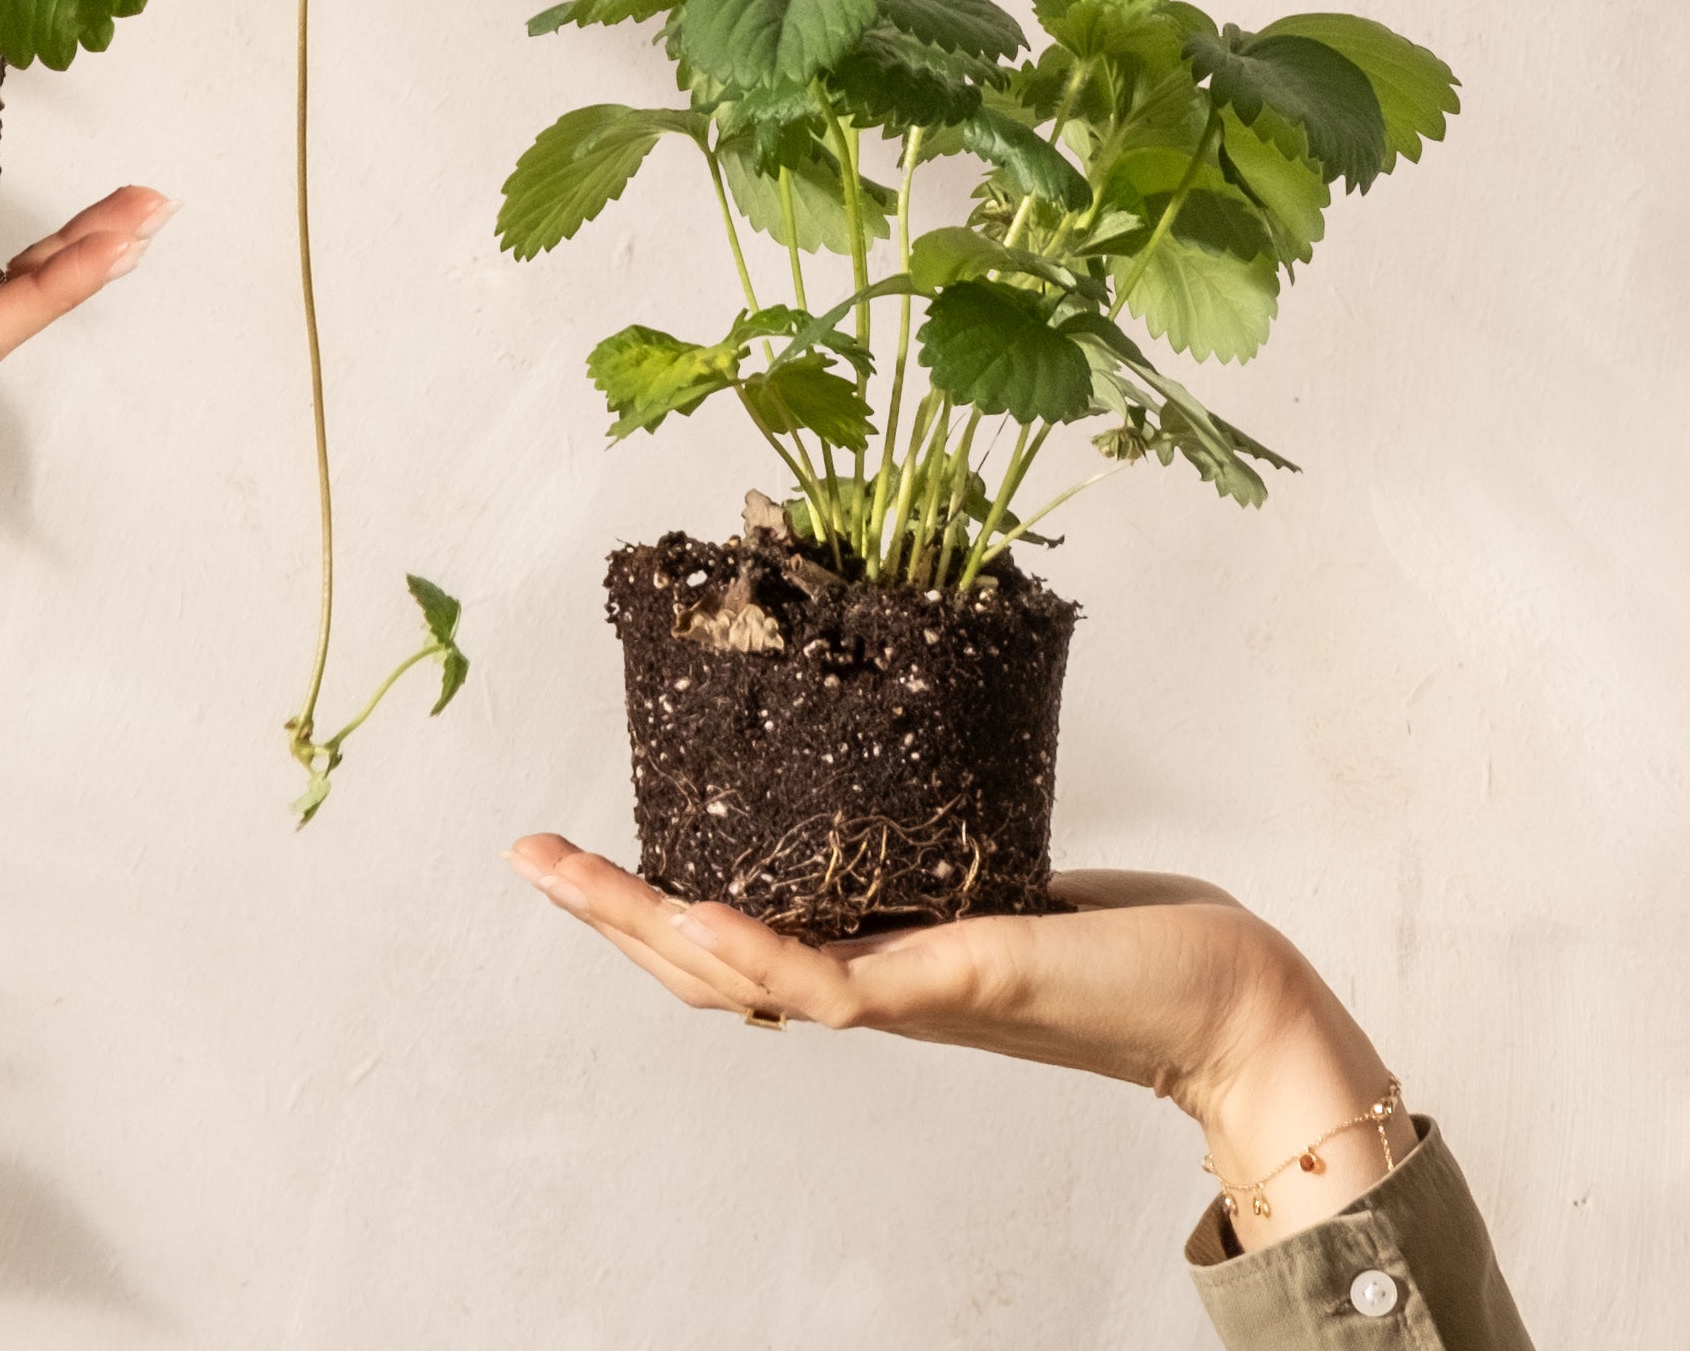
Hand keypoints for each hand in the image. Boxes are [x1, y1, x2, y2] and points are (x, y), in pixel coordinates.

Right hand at [510, 836, 1414, 1251]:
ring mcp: (902, 988)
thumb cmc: (1125, 935)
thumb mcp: (998, 864)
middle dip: (605, 910)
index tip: (569, 844)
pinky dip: (757, 951)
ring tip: (572, 874)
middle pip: (704, 966)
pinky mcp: (953, 979)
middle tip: (526, 853)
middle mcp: (868, 982)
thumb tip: (885, 753)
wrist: (1224, 998)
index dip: (639, 898)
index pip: (726, 936)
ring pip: (743, 977)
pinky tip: (699, 914)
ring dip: (646, 928)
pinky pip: (832, 980)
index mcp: (866, 952)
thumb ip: (932, 835)